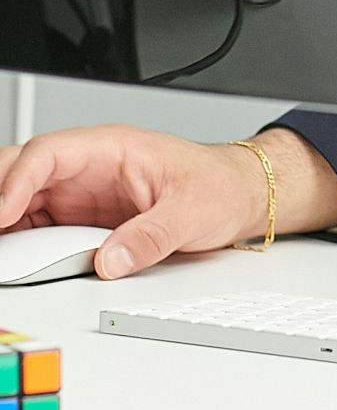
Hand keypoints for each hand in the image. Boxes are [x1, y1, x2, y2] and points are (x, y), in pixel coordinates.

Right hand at [0, 126, 336, 279]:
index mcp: (112, 148)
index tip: (3, 213)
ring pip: (19, 199)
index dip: (17, 182)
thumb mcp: (193, 212)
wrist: (239, 194)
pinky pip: (35, 225)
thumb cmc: (219, 186)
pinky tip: (11, 256)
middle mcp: (87, 167)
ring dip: (5, 222)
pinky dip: (16, 239)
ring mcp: (78, 193)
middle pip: (21, 171)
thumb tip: (112, 261)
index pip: (48, 154)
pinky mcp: (78, 219)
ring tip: (2, 253)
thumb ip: (152, 236)